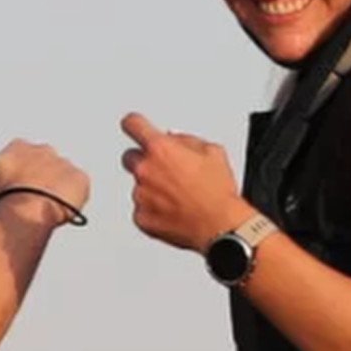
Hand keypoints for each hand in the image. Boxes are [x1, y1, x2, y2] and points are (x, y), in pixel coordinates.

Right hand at [0, 138, 90, 225]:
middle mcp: (44, 150)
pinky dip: (72, 199)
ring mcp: (64, 163)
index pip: (21, 153)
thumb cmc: (5, 197)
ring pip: (63, 177)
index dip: (21, 171)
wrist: (28, 208)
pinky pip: (78, 189)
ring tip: (46, 209)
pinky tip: (60, 210)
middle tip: (36, 199)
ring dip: (58, 190)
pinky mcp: (80, 178)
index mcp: (19, 147)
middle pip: (45, 162)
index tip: (19, 185)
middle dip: (42, 178)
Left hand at [119, 114, 248, 251]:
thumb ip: (186, 140)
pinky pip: (140, 210)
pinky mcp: (140, 218)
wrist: (220, 227)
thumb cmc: (218, 193)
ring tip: (177, 197)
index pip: (132, 124)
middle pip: (129, 157)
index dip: (135, 125)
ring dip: (151, 188)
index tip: (135, 127)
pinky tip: (173, 211)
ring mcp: (140, 195)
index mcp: (160, 149)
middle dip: (143, 161)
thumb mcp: (213, 152)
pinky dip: (152, 210)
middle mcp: (145, 170)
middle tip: (165, 171)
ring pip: (137, 186)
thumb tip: (174, 140)